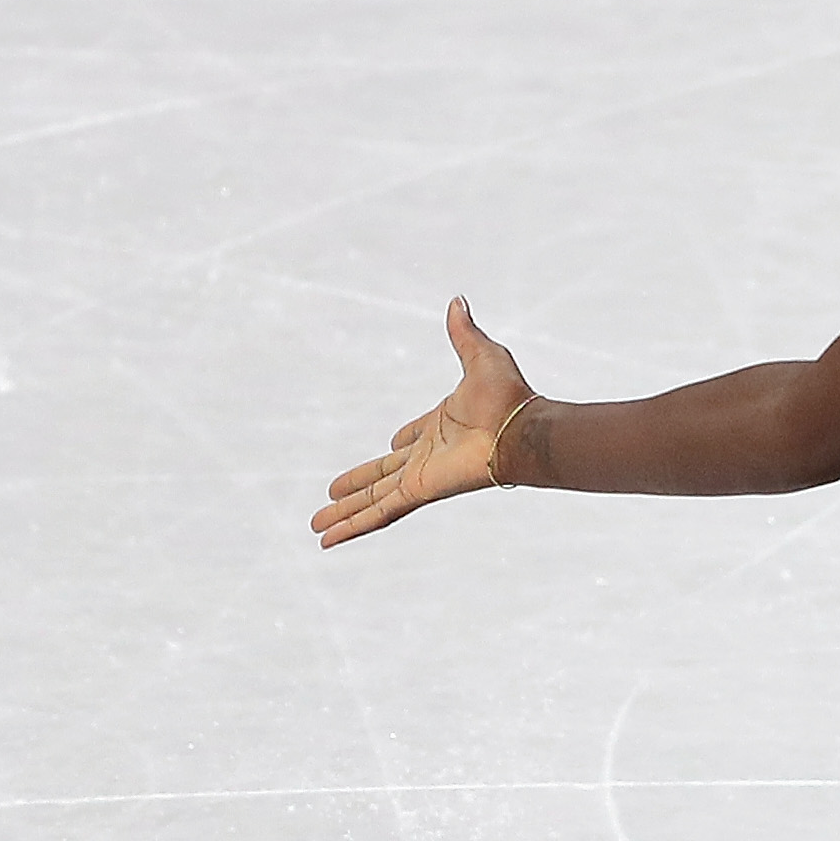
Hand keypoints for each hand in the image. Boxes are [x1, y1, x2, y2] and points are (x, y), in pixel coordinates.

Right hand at [311, 295, 534, 546]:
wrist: (522, 430)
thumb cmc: (509, 397)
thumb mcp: (482, 357)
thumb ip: (464, 334)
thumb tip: (458, 301)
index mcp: (442, 427)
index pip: (413, 439)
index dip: (402, 441)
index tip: (392, 444)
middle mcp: (428, 456)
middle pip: (382, 475)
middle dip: (357, 486)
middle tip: (332, 493)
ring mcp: (420, 478)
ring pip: (372, 500)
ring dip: (344, 513)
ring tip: (317, 527)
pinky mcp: (417, 493)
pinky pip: (377, 513)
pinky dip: (352, 527)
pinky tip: (329, 540)